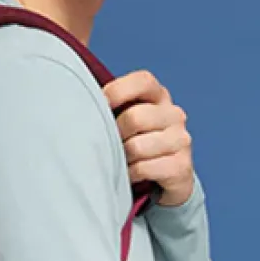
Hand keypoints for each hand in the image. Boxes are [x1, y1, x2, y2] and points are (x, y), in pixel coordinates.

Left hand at [102, 69, 194, 207]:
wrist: (167, 178)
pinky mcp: (181, 167)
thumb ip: (110, 106)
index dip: (117, 92)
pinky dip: (129, 174)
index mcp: (159, 96)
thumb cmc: (136, 143)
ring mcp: (181, 140)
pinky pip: (143, 168)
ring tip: (121, 161)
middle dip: (115, 135)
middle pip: (134, 118)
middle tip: (110, 145)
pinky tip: (130, 175)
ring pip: (137, 147)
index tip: (100, 107)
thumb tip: (77, 101)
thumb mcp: (125, 119)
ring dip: (121, 158)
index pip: (142, 81)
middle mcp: (174, 114)